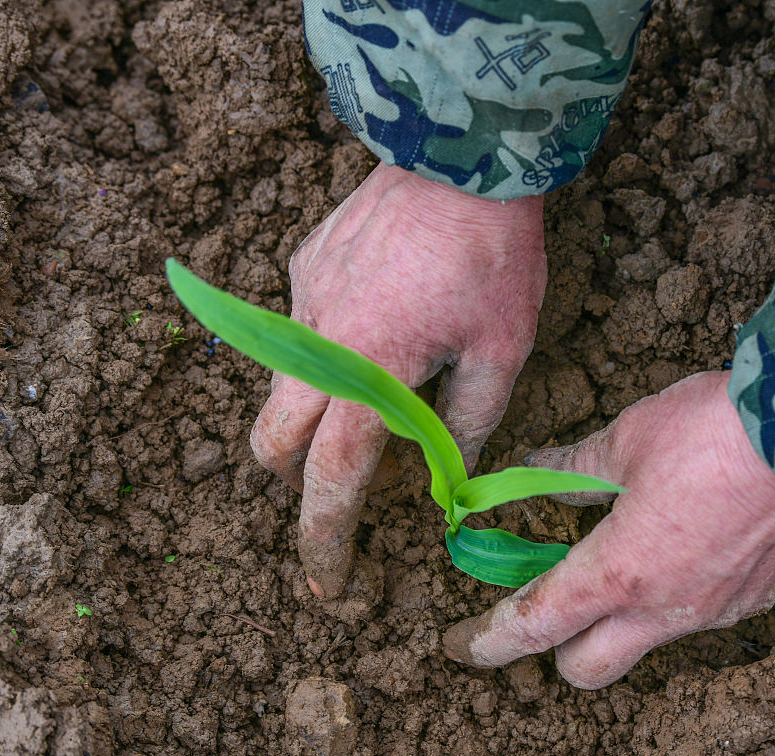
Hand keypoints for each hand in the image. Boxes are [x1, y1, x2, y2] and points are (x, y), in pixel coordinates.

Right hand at [251, 164, 546, 598]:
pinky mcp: (303, 264)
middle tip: (347, 485)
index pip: (329, 481)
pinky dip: (328, 348)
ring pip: (282, 387)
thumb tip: (451, 478)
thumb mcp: (501, 353)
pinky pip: (301, 325)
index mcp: (367, 375)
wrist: (462, 152)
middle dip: (299, 482)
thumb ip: (468, 426)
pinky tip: (381, 315)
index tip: (328, 583)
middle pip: (273, 445)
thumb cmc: (493, 256)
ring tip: (380, 388)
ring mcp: (300, 301)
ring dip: (315, 414)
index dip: (325, 538)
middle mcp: (317, 343)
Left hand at [442, 371, 774, 688]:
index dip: (489, 640)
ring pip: (645, 641)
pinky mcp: (757, 599)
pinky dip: (674, 590)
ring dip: (621, 613)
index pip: (535, 625)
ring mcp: (715, 613)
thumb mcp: (626, 439)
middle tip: (551, 595)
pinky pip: (697, 613)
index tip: (462, 645)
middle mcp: (665, 610)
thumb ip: (572, 469)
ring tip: (629, 546)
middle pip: (587, 669)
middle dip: (556, 646)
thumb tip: (535, 473)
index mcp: (619, 573)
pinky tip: (687, 536)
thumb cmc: (717, 432)